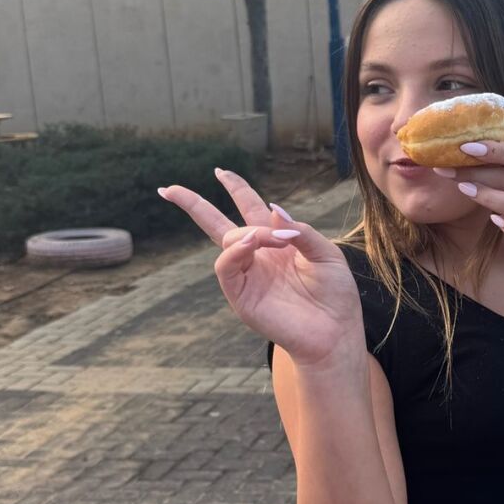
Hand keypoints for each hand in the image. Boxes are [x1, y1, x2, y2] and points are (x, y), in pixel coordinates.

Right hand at [158, 171, 362, 368]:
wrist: (335, 331)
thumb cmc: (335, 294)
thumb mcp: (326, 253)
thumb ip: (301, 230)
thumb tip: (272, 208)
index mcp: (277, 242)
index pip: (249, 208)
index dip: (236, 188)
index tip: (220, 172)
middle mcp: (257, 256)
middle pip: (217, 223)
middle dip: (192, 204)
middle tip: (168, 189)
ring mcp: (247, 276)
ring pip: (226, 242)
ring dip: (247, 233)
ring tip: (272, 239)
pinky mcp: (241, 296)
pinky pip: (225, 268)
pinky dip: (234, 251)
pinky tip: (251, 243)